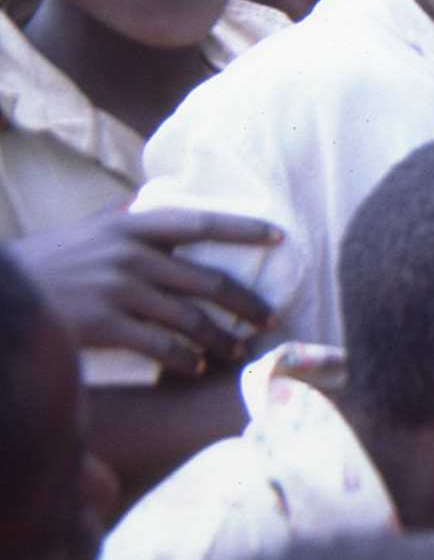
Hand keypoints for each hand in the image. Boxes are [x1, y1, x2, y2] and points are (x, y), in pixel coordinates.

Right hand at [12, 208, 280, 376]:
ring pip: (190, 319)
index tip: (280, 236)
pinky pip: (162, 346)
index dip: (243, 228)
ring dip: (221, 339)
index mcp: (129, 226)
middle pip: (207, 281)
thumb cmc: (51, 263)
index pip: (199, 222)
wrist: (2, 294)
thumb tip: (160, 192)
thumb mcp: (88, 229)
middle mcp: (129, 255)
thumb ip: (125, 215)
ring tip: (238, 350)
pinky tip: (197, 366)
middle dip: (247, 302)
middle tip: (271, 317)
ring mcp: (117, 290)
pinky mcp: (103, 325)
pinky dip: (186, 358)